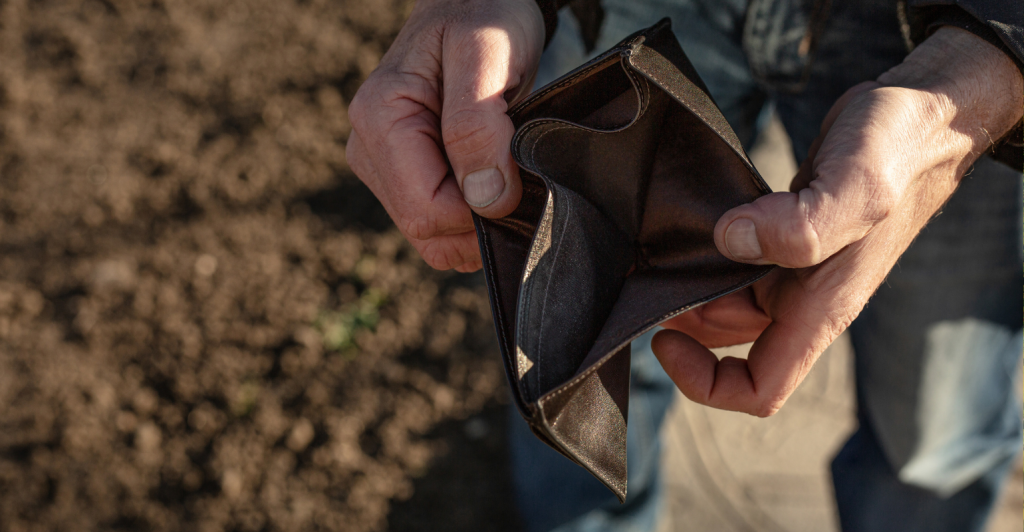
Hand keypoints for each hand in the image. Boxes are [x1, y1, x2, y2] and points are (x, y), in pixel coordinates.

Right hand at [346, 0, 544, 271]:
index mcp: (379, 119)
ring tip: (508, 173)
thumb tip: (485, 199)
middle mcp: (369, 149)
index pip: (426, 211)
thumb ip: (478, 125)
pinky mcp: (403, 177)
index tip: (518, 179)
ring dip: (478, 222)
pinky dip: (473, 220)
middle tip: (519, 175)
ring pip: (433, 236)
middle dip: (480, 220)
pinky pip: (438, 227)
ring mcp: (383, 167)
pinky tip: (496, 183)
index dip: (480, 213)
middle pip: (426, 229)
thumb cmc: (483, 16)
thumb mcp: (486, 54)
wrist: (478, 4)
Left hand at [651, 27, 1023, 416]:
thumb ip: (798, 226)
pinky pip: (735, 261)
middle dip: (683, 322)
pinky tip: (684, 223)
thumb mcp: (856, 189)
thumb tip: (729, 241)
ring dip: (689, 285)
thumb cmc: (900, 150)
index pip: (760, 388)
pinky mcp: (784, 231)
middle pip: (728, 342)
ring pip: (727, 299)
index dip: (705, 382)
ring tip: (655, 248)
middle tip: (645, 273)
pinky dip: (705, 253)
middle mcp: (805, 297)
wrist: (925, 111)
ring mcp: (795, 266)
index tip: (665, 338)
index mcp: (821, 309)